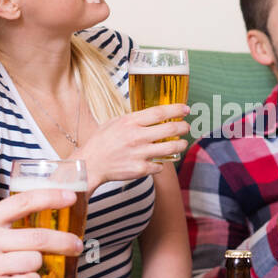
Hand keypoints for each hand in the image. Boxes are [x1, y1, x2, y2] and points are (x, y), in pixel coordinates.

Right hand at [0, 188, 82, 277]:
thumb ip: (9, 217)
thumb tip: (49, 205)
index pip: (24, 201)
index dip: (52, 197)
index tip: (71, 198)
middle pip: (39, 236)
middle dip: (65, 241)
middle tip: (76, 245)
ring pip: (35, 260)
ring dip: (41, 265)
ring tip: (32, 267)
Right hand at [74, 104, 190, 189]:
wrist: (91, 164)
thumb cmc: (101, 142)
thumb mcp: (115, 122)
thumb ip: (133, 119)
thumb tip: (152, 115)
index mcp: (130, 122)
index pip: (159, 112)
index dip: (176, 109)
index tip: (185, 109)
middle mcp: (136, 137)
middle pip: (170, 129)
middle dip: (183, 127)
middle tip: (186, 127)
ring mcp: (139, 153)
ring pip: (171, 148)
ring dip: (180, 145)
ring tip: (182, 143)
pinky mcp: (140, 169)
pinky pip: (159, 166)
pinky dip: (161, 163)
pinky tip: (159, 161)